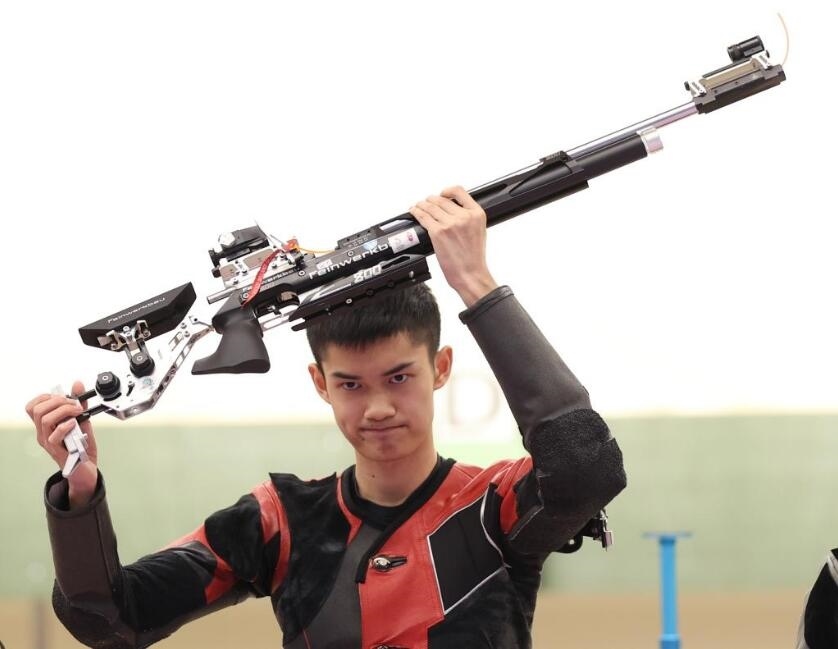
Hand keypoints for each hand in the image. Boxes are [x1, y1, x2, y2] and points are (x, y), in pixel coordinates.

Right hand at [26, 380, 98, 507]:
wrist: (86, 468)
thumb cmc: (81, 446)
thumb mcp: (82, 420)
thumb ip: (79, 404)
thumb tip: (78, 385)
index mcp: (46, 425)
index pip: (32, 406)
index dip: (46, 397)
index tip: (64, 397)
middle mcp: (43, 433)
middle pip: (37, 410)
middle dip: (58, 401)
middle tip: (74, 404)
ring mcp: (48, 443)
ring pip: (45, 419)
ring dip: (64, 410)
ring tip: (78, 412)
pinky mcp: (57, 451)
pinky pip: (54, 436)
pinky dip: (66, 425)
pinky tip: (75, 423)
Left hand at [409, 185, 497, 306]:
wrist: (470, 274)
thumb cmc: (474, 258)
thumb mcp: (479, 231)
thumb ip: (468, 218)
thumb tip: (453, 210)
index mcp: (476, 214)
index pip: (459, 191)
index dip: (447, 191)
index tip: (442, 194)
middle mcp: (463, 217)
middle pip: (441, 199)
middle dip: (431, 200)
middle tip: (427, 202)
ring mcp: (449, 224)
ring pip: (430, 206)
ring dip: (422, 204)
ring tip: (418, 206)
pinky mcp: (437, 232)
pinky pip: (423, 217)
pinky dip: (416, 212)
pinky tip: (414, 211)